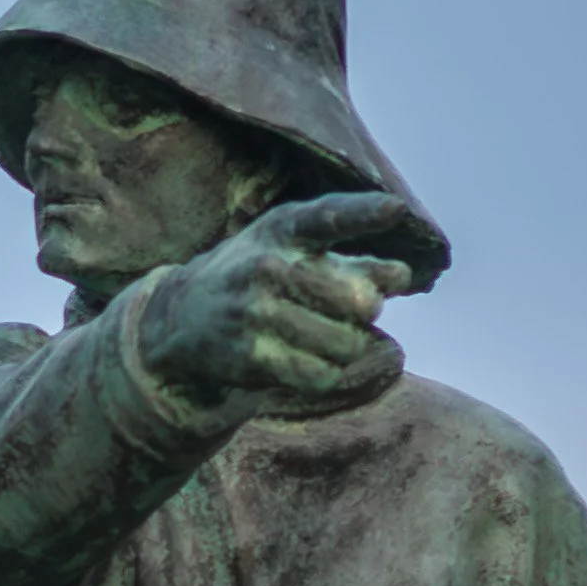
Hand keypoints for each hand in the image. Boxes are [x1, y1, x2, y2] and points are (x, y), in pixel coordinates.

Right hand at [141, 192, 418, 419]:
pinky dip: (327, 373)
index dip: (364, 214)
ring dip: (348, 347)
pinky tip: (312, 362)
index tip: (396, 210)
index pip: (328, 217)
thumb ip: (353, 261)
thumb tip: (402, 276)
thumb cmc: (257, 276)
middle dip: (365, 314)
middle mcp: (268, 266)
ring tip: (327, 338)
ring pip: (346, 344)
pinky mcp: (250, 355)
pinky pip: (320, 375)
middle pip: (359, 302)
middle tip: (346, 313)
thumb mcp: (296, 253)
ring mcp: (256, 312)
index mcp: (283, 229)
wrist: (183, 316)